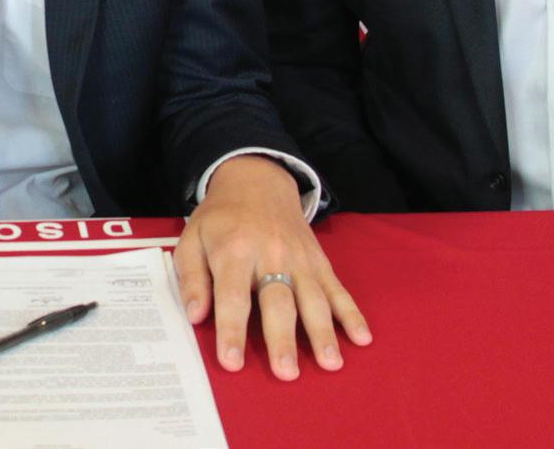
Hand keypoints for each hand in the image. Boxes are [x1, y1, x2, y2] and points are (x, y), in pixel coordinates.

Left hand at [173, 156, 369, 379]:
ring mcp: (299, 258)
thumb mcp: (192, 239)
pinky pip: (337, 289)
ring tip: (330, 363)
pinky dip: (351, 314)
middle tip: (286, 373)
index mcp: (234, 250)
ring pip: (313, 298)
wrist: (257, 180)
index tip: (232, 362)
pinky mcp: (319, 261)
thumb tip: (195, 315)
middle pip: (278, 301)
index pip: (233, 296)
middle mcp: (270, 254)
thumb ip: (191, 278)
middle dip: (283, 338)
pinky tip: (361, 337)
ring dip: (323, 332)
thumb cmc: (220, 218)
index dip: (232, 330)